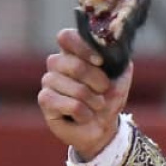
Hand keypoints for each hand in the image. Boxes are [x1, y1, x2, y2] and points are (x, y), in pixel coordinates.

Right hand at [37, 27, 133, 159]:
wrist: (102, 128)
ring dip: (93, 100)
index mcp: (73, 53)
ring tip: (97, 106)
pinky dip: (84, 113)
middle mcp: (57, 64)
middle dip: (96, 80)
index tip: (100, 61)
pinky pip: (69, 104)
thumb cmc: (108, 100)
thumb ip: (120, 64)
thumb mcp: (120, 81)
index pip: (66, 37)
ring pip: (73, 87)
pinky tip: (84, 116)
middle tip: (104, 90)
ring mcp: (49, 81)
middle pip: (73, 64)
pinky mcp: (45, 100)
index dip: (82, 47)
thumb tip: (119, 50)